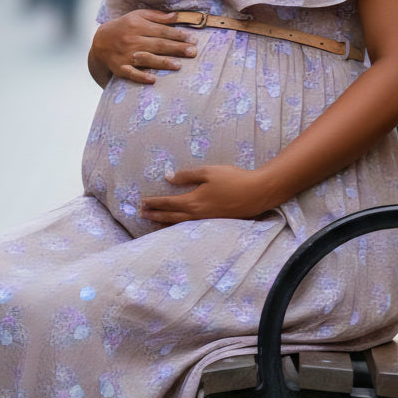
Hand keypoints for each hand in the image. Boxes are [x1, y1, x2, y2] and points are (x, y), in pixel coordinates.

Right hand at [89, 10, 197, 85]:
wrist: (100, 41)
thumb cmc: (124, 27)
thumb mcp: (138, 16)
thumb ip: (157, 16)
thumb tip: (177, 16)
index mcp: (137, 25)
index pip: (162, 31)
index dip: (178, 35)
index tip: (193, 39)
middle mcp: (131, 40)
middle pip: (158, 45)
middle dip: (176, 48)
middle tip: (193, 52)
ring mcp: (126, 55)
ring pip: (147, 59)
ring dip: (162, 62)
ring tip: (178, 65)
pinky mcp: (120, 68)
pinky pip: (131, 73)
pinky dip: (141, 76)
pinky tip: (153, 79)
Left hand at [140, 166, 275, 223]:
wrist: (256, 193)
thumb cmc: (233, 179)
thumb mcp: (208, 172)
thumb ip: (187, 175)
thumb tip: (168, 177)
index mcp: (193, 201)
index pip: (168, 203)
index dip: (154, 202)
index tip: (142, 201)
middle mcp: (196, 214)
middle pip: (170, 216)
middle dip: (155, 215)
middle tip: (141, 214)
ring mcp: (206, 221)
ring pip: (180, 224)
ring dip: (165, 223)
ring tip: (154, 222)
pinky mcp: (214, 222)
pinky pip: (190, 226)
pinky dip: (179, 226)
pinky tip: (179, 224)